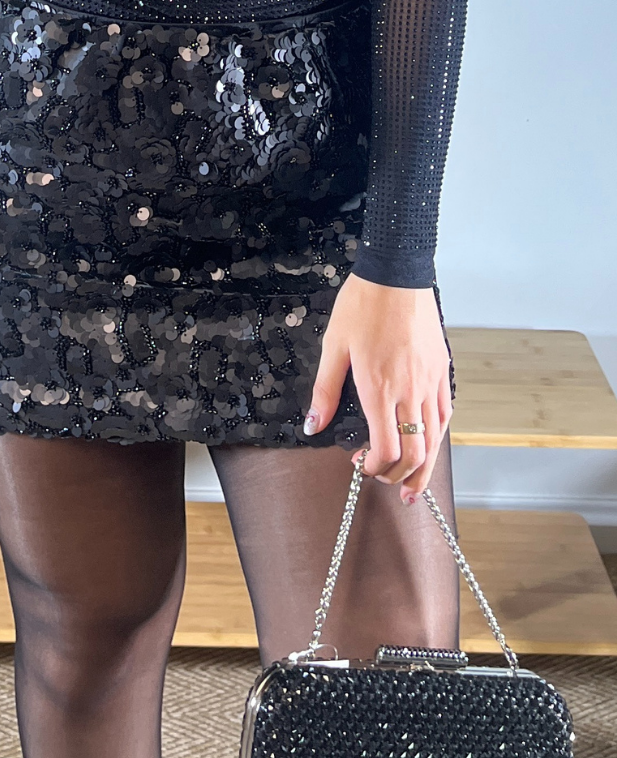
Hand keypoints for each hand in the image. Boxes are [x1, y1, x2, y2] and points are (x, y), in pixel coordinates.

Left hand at [303, 272, 451, 502]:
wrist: (397, 273)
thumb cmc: (363, 305)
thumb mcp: (334, 346)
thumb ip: (325, 391)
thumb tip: (313, 425)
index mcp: (379, 388)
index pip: (386, 449)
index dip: (374, 468)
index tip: (360, 465)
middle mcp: (409, 391)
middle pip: (415, 453)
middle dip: (399, 477)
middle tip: (387, 483)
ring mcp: (430, 381)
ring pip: (435, 439)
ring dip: (424, 467)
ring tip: (414, 484)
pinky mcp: (441, 370)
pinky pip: (444, 413)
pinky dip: (437, 437)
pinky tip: (429, 444)